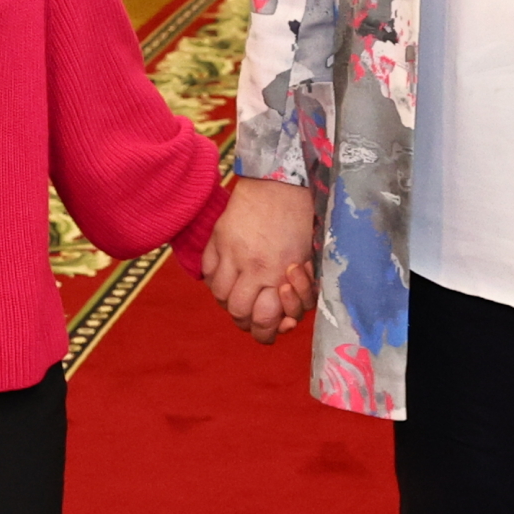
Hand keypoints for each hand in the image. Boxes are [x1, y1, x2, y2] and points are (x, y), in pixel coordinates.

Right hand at [201, 176, 316, 344]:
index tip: (272, 327)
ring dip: (229, 301)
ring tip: (239, 296)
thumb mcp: (307, 259)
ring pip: (218, 295)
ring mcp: (230, 252)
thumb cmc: (303, 219)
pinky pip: (206, 271)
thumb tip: (283, 317)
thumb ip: (294, 289)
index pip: (261, 320)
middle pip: (236, 312)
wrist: (281, 181)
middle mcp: (251, 266)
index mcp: (277, 273)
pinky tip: (226, 276)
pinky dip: (214, 280)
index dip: (265, 331)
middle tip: (254, 316)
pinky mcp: (217, 237)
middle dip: (246, 320)